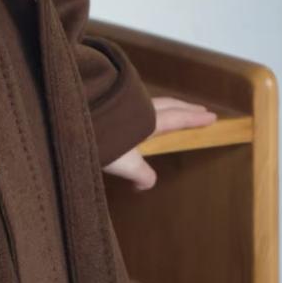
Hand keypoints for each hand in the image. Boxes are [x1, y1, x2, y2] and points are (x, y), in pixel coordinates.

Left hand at [101, 95, 216, 189]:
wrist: (69, 116)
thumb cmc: (99, 138)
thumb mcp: (124, 163)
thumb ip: (141, 174)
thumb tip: (146, 184)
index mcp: (148, 121)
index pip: (177, 118)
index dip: (194, 119)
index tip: (212, 116)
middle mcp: (137, 107)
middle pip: (167, 104)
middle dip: (184, 107)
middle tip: (200, 109)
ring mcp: (121, 99)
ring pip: (148, 100)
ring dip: (163, 105)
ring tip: (169, 109)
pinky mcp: (106, 98)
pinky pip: (131, 101)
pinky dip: (142, 105)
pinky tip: (134, 110)